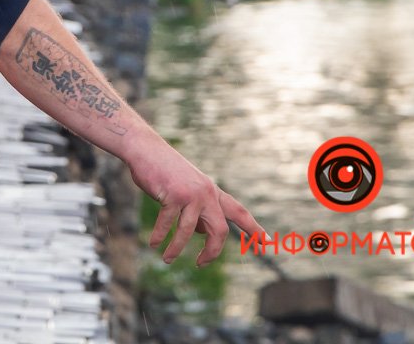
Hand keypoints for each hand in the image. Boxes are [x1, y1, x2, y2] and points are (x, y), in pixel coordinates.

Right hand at [126, 131, 263, 265]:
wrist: (146, 149)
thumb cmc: (164, 170)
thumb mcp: (188, 190)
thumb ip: (198, 210)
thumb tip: (203, 232)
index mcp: (212, 192)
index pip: (239, 213)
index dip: (254, 229)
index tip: (267, 243)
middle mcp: (207, 193)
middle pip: (220, 230)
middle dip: (211, 251)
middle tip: (201, 264)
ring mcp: (191, 194)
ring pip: (190, 230)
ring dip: (177, 248)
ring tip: (167, 259)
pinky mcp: (173, 194)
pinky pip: (168, 222)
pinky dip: (160, 236)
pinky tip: (154, 243)